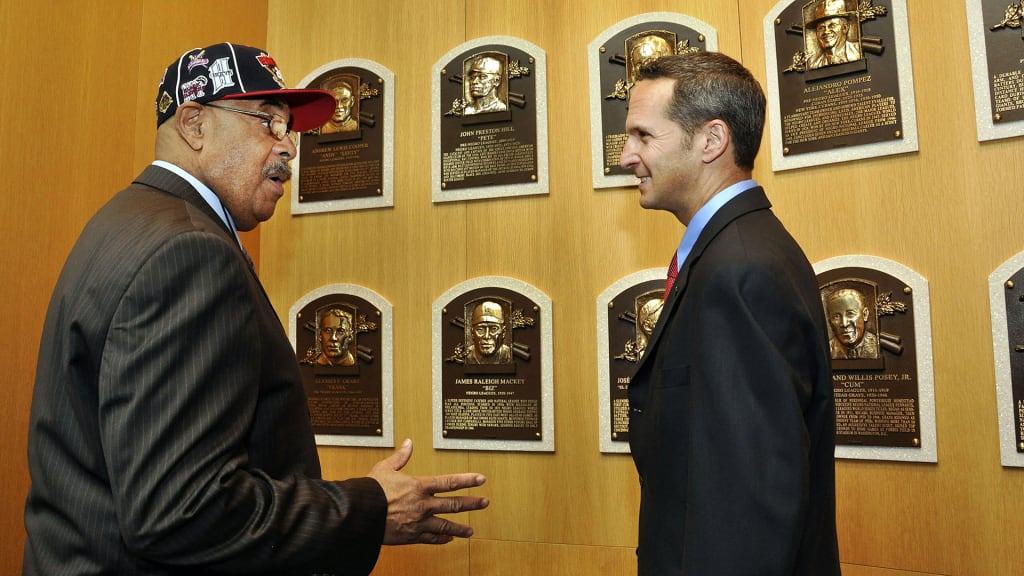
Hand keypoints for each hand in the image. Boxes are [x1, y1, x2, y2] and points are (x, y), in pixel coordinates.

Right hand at [368, 438, 488, 544]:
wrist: (359, 514)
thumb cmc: (370, 491)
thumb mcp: (385, 468)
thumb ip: (400, 457)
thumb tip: (408, 443)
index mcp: (418, 486)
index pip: (449, 482)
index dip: (467, 480)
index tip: (480, 479)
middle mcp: (422, 505)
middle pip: (453, 504)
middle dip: (471, 503)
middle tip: (484, 502)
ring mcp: (418, 522)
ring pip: (445, 525)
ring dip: (460, 528)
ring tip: (471, 530)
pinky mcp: (411, 536)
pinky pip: (430, 538)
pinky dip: (441, 539)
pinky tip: (448, 539)